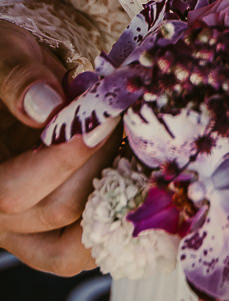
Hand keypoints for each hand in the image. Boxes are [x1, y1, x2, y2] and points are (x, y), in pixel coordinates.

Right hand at [0, 20, 117, 274]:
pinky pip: (86, 246)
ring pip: (75, 241)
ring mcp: (23, 230)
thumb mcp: (3, 54)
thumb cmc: (3, 64)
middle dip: (101, 161)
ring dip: (117, 192)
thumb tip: (46, 105)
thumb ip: (18, 78)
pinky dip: (118, 216)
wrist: (12, 78)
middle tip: (124, 118)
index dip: (63, 160)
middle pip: (55, 210)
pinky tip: (141, 172)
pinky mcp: (52, 232)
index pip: (12, 191)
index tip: (104, 123)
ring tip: (138, 148)